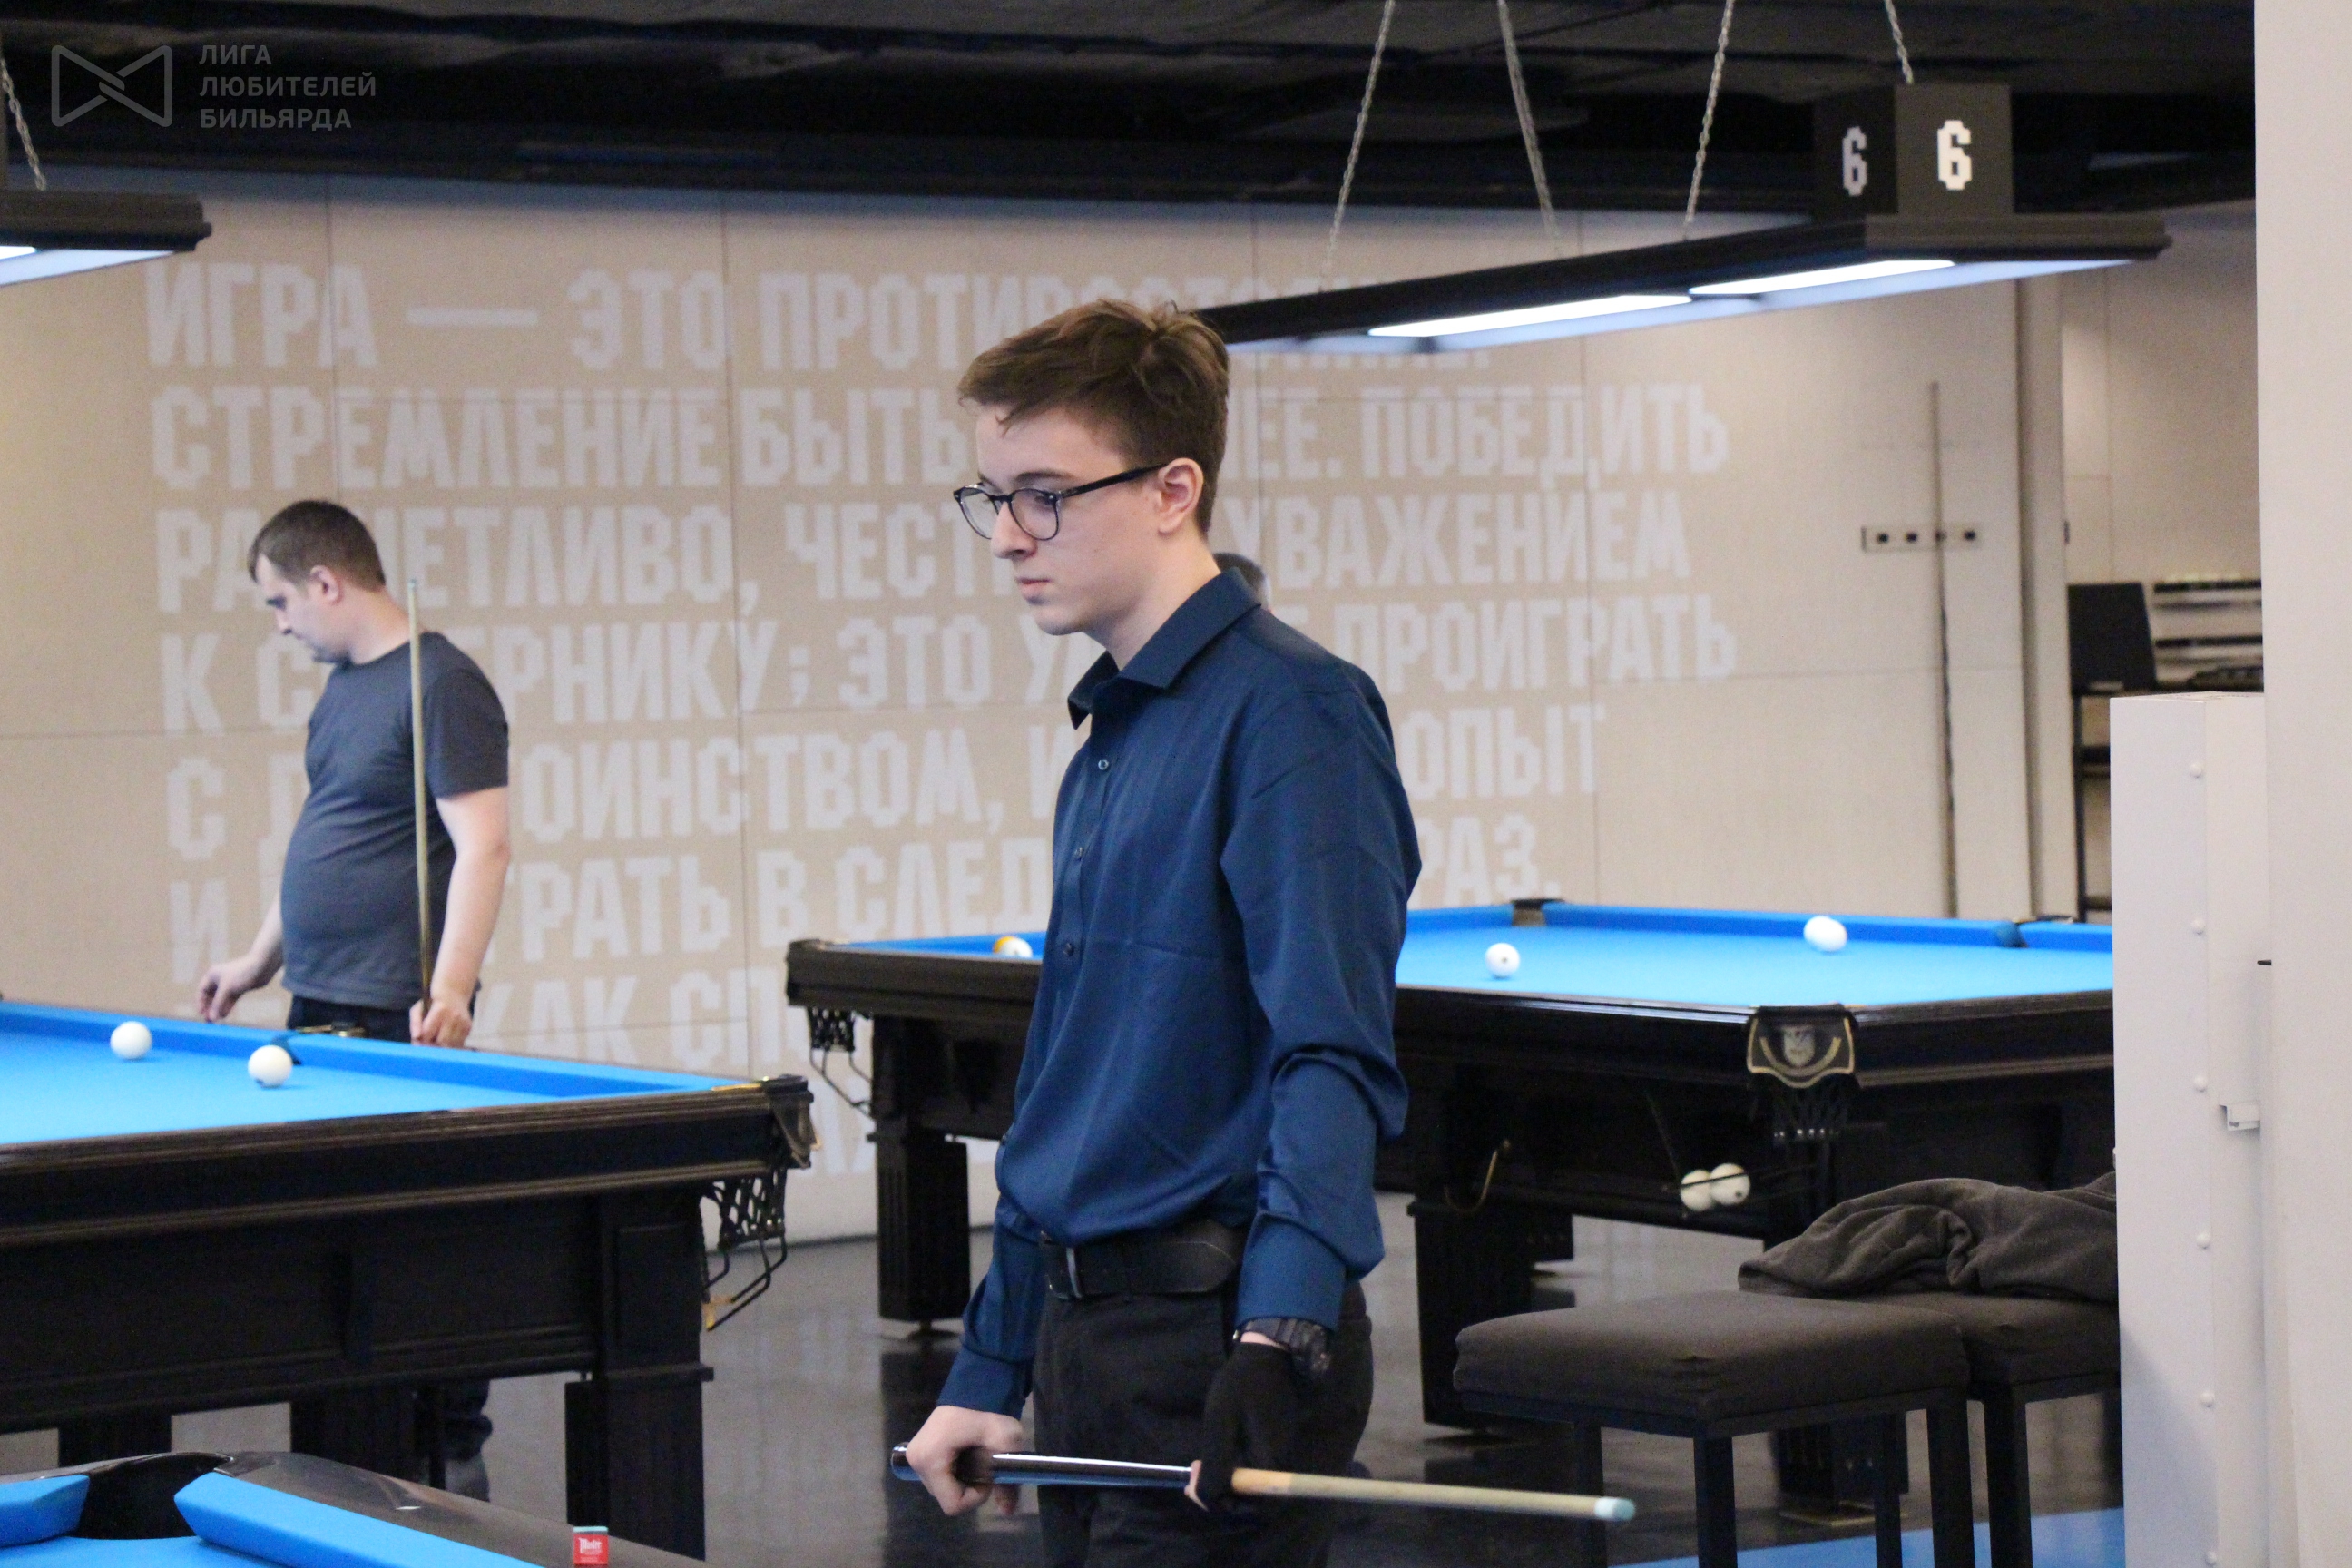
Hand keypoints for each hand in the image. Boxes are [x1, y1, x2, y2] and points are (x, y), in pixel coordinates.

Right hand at [196, 951, 272, 1022]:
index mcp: (213, 974)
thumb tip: (212, 1018)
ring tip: (216, 1021)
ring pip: (221, 999)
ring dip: (218, 1009)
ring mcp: (230, 984)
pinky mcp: (239, 988)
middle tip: (208, 1021)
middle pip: (211, 996)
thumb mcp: (226, 989)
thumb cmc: (242, 974)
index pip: (202, 990)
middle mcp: (220, 979)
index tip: (201, 1013)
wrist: (262, 967)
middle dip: (209, 1008)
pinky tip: (224, 1016)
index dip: (200, 1002)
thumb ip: (218, 1004)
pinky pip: (230, 1000)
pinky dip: (227, 1007)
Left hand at [410, 990, 473, 1047]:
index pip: (428, 1033)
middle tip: (430, 1043)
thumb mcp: (418, 1009)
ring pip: (452, 1044)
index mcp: (439, 1010)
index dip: (423, 1039)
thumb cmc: (432, 1003)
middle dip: (434, 1045)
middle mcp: (454, 1016)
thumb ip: (415, 1023)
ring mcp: (463, 1022)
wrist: (454, 993)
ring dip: (443, 1046)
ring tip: (438, 1041)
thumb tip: (416, 1037)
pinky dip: (452, 1044)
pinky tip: (447, 1039)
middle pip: (443, 1041)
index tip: (422, 1038)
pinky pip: (460, 1043)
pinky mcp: (469, 1027)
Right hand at [903, 1405, 1027, 1516]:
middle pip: (946, 1496)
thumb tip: (1008, 1512)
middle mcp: (916, 1462)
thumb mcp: (1004, 1444)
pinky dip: (955, 1472)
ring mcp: (915, 1457)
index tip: (989, 1474)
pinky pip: (938, 1476)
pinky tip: (965, 1455)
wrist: (977, 1383)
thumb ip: (1007, 1480)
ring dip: (962, 1480)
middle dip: (969, 1487)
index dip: (976, 1495)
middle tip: (985, 1464)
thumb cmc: (988, 1410)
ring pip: (942, 1488)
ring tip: (976, 1457)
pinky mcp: (919, 1452)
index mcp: (930, 1461)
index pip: (952, 1503)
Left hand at [1187, 1336, 1303, 1509]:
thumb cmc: (1241, 1386)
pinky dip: (1233, 1471)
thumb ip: (1216, 1463)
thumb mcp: (1220, 1423)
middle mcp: (1281, 1465)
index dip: (1223, 1506)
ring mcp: (1281, 1455)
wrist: (1267, 1354)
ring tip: (1199, 1466)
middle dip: (1221, 1496)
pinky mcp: (1276, 1445)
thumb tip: (1205, 1497)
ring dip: (1225, 1484)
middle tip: (1193, 1478)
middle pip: (1254, 1501)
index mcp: (1271, 1463)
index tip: (1195, 1489)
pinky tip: (1216, 1455)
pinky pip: (1255, 1471)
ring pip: (1253, 1488)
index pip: (1254, 1507)